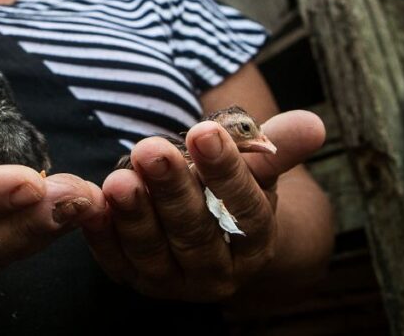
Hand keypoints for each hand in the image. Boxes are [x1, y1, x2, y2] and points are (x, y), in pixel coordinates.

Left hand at [83, 110, 324, 301]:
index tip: (205, 132)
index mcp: (255, 242)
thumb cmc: (231, 187)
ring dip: (134, 213)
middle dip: (171, 189)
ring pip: (153, 250)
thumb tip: (312, 125)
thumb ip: (275, 146)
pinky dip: (100, 231)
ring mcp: (172, 280)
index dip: (226, 172)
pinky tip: (90, 199)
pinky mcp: (131, 277)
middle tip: (151, 149)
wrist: (206, 228)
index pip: (246, 210)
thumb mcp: (256, 167)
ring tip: (120, 178)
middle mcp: (217, 271)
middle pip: (195, 232)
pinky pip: (113, 258)